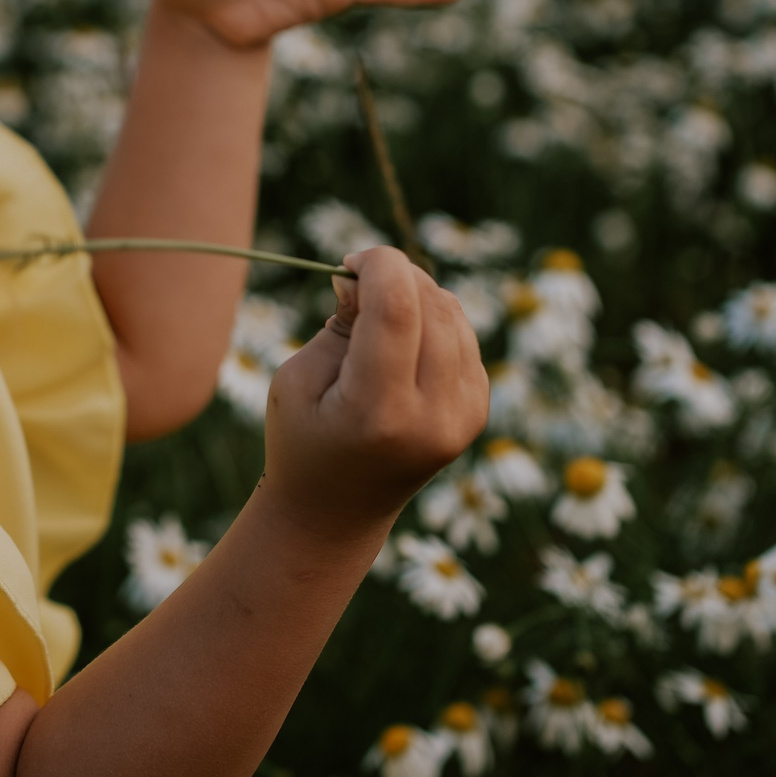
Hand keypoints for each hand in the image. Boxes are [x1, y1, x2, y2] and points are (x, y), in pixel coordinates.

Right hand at [261, 246, 488, 532]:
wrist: (336, 513)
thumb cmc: (303, 440)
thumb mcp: (298, 378)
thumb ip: (340, 322)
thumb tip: (368, 275)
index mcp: (380, 412)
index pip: (399, 308)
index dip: (379, 265)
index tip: (349, 263)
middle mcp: (434, 415)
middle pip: (431, 304)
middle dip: (393, 276)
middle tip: (353, 289)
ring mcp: (464, 416)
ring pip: (452, 312)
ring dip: (414, 296)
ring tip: (372, 322)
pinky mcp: (477, 410)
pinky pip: (463, 334)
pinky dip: (432, 321)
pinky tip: (400, 344)